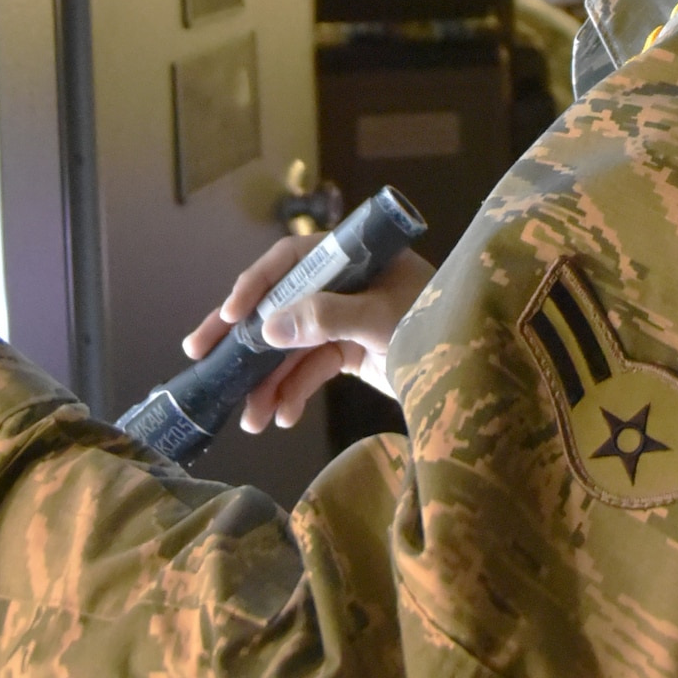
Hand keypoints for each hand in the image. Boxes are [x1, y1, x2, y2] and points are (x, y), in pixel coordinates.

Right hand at [182, 234, 433, 432]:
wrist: (478, 367)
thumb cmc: (440, 325)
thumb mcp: (382, 318)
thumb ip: (326, 317)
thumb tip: (268, 326)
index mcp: (353, 257)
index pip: (290, 260)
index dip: (256, 286)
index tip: (229, 317)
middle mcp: (342, 284)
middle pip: (280, 304)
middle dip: (242, 337)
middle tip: (199, 356)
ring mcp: (343, 319)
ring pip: (292, 346)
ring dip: (268, 381)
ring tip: (251, 419)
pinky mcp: (348, 352)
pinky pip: (310, 370)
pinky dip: (295, 393)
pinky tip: (283, 417)